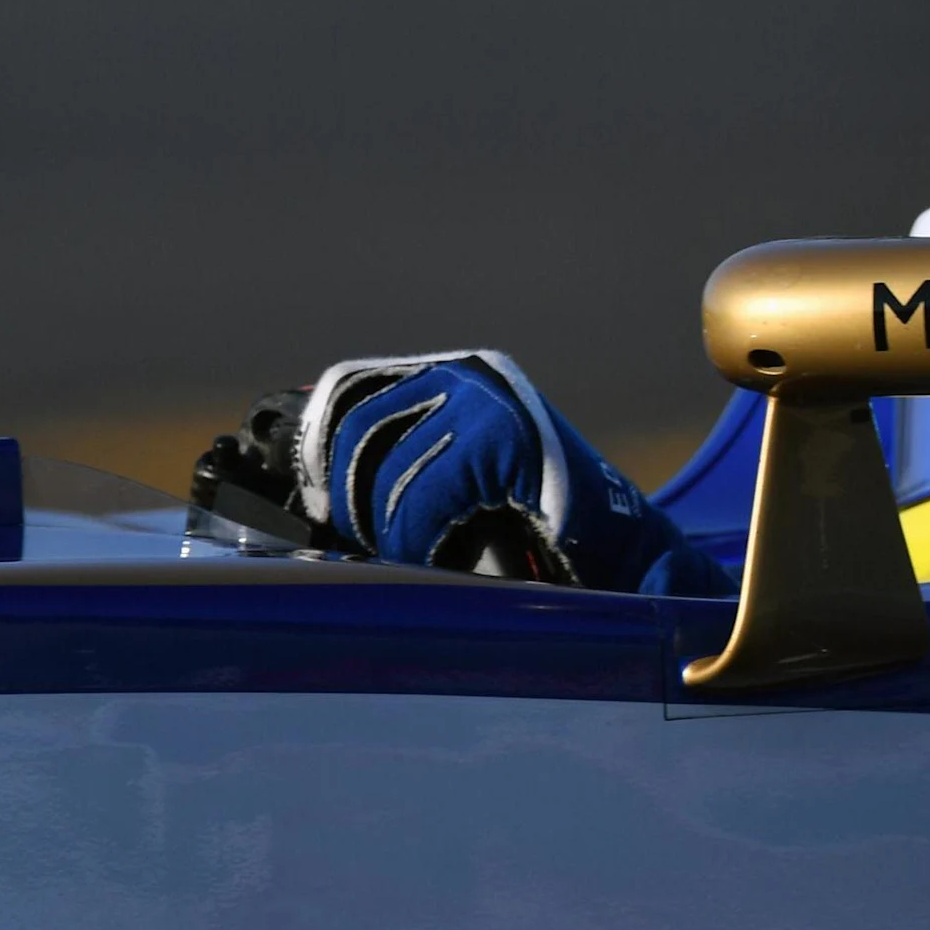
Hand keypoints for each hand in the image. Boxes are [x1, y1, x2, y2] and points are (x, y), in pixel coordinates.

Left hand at [296, 351, 731, 596]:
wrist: (620, 547)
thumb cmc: (527, 525)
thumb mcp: (454, 474)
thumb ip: (400, 460)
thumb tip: (310, 485)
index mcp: (452, 374)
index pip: (351, 388)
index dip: (317, 440)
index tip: (310, 497)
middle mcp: (469, 375)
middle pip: (358, 429)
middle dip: (351, 497)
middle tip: (366, 542)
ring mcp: (489, 401)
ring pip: (388, 470)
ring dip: (388, 528)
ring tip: (415, 554)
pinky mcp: (506, 439)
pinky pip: (425, 495)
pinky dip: (418, 537)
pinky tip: (438, 555)